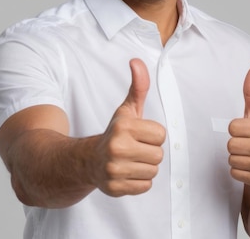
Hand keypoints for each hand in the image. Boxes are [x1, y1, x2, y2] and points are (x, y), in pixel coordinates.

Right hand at [93, 58, 165, 196]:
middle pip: (159, 155)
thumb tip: (136, 61)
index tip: (139, 134)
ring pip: (153, 172)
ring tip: (130, 161)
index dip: (152, 135)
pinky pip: (145, 187)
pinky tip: (126, 173)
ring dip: (145, 167)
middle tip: (134, 149)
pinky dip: (139, 182)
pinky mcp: (114, 188)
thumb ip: (138, 86)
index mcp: (123, 127)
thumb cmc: (115, 133)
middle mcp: (117, 148)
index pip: (161, 134)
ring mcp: (114, 169)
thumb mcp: (127, 109)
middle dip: (150, 152)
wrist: (88, 160)